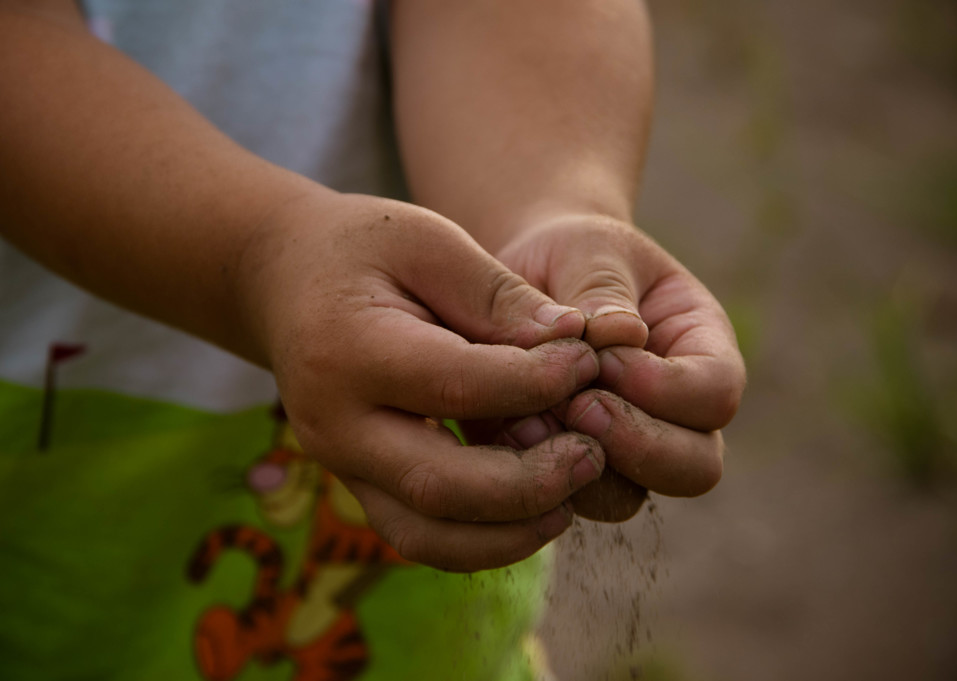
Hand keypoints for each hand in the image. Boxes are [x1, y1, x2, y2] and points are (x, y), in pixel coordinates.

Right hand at [236, 193, 606, 570]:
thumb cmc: (361, 250)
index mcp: (350, 351)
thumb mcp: (428, 242)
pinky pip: (419, 536)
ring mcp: (340, 465)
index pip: (458, 386)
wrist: (282, 281)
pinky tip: (535, 511)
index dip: (538, 382)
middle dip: (531, 481)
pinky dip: (481, 540)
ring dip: (510, 532)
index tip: (590, 360)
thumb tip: (578, 342)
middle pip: (440, 485)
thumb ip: (499, 295)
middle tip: (594, 454)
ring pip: (427, 533)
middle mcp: (335, 424)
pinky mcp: (357, 484)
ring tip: (573, 498)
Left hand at [495, 214, 745, 520]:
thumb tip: (621, 335)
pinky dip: (535, 472)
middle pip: (695, 467)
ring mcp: (627, 450)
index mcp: (701, 348)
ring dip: (579, 464)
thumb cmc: (571, 255)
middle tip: (575, 404)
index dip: (665, 388)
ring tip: (529, 414)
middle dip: (635, 444)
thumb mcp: (590, 249)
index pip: (716, 393)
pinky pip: (566, 498)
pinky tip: (504, 428)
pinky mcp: (573, 468)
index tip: (604, 359)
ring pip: (628, 497)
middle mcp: (677, 413)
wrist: (526, 280)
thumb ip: (603, 286)